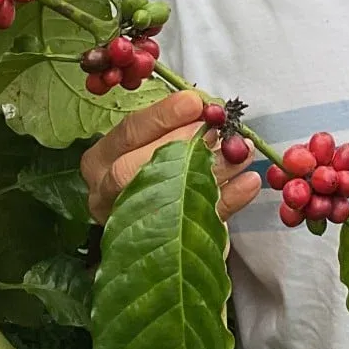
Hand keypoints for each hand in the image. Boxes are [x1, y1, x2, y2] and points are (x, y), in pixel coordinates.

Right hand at [79, 90, 262, 223]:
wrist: (147, 228)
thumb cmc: (149, 166)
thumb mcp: (152, 141)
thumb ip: (175, 127)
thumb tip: (209, 108)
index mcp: (100, 161)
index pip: (127, 133)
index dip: (162, 116)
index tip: (195, 103)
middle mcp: (105, 194)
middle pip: (130, 170)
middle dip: (178, 146)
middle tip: (215, 131)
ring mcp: (128, 225)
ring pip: (162, 199)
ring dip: (210, 170)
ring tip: (241, 151)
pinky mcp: (162, 246)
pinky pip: (196, 224)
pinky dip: (227, 201)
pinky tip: (249, 182)